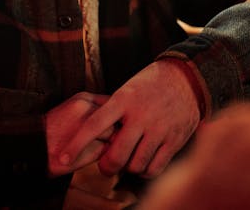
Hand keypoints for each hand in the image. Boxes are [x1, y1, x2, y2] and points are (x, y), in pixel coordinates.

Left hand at [58, 60, 200, 178]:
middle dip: (107, 166)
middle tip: (106, 166)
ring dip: (128, 168)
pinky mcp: (174, 140)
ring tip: (128, 160)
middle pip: (116, 155)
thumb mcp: (127, 89)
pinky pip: (154, 168)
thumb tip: (90, 134)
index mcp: (123, 99)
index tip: (63, 157)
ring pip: (135, 164)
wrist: (187, 78)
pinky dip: (145, 171)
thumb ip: (112, 111)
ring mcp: (159, 128)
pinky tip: (143, 163)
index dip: (77, 144)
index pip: (94, 125)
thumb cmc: (150, 84)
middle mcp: (140, 115)